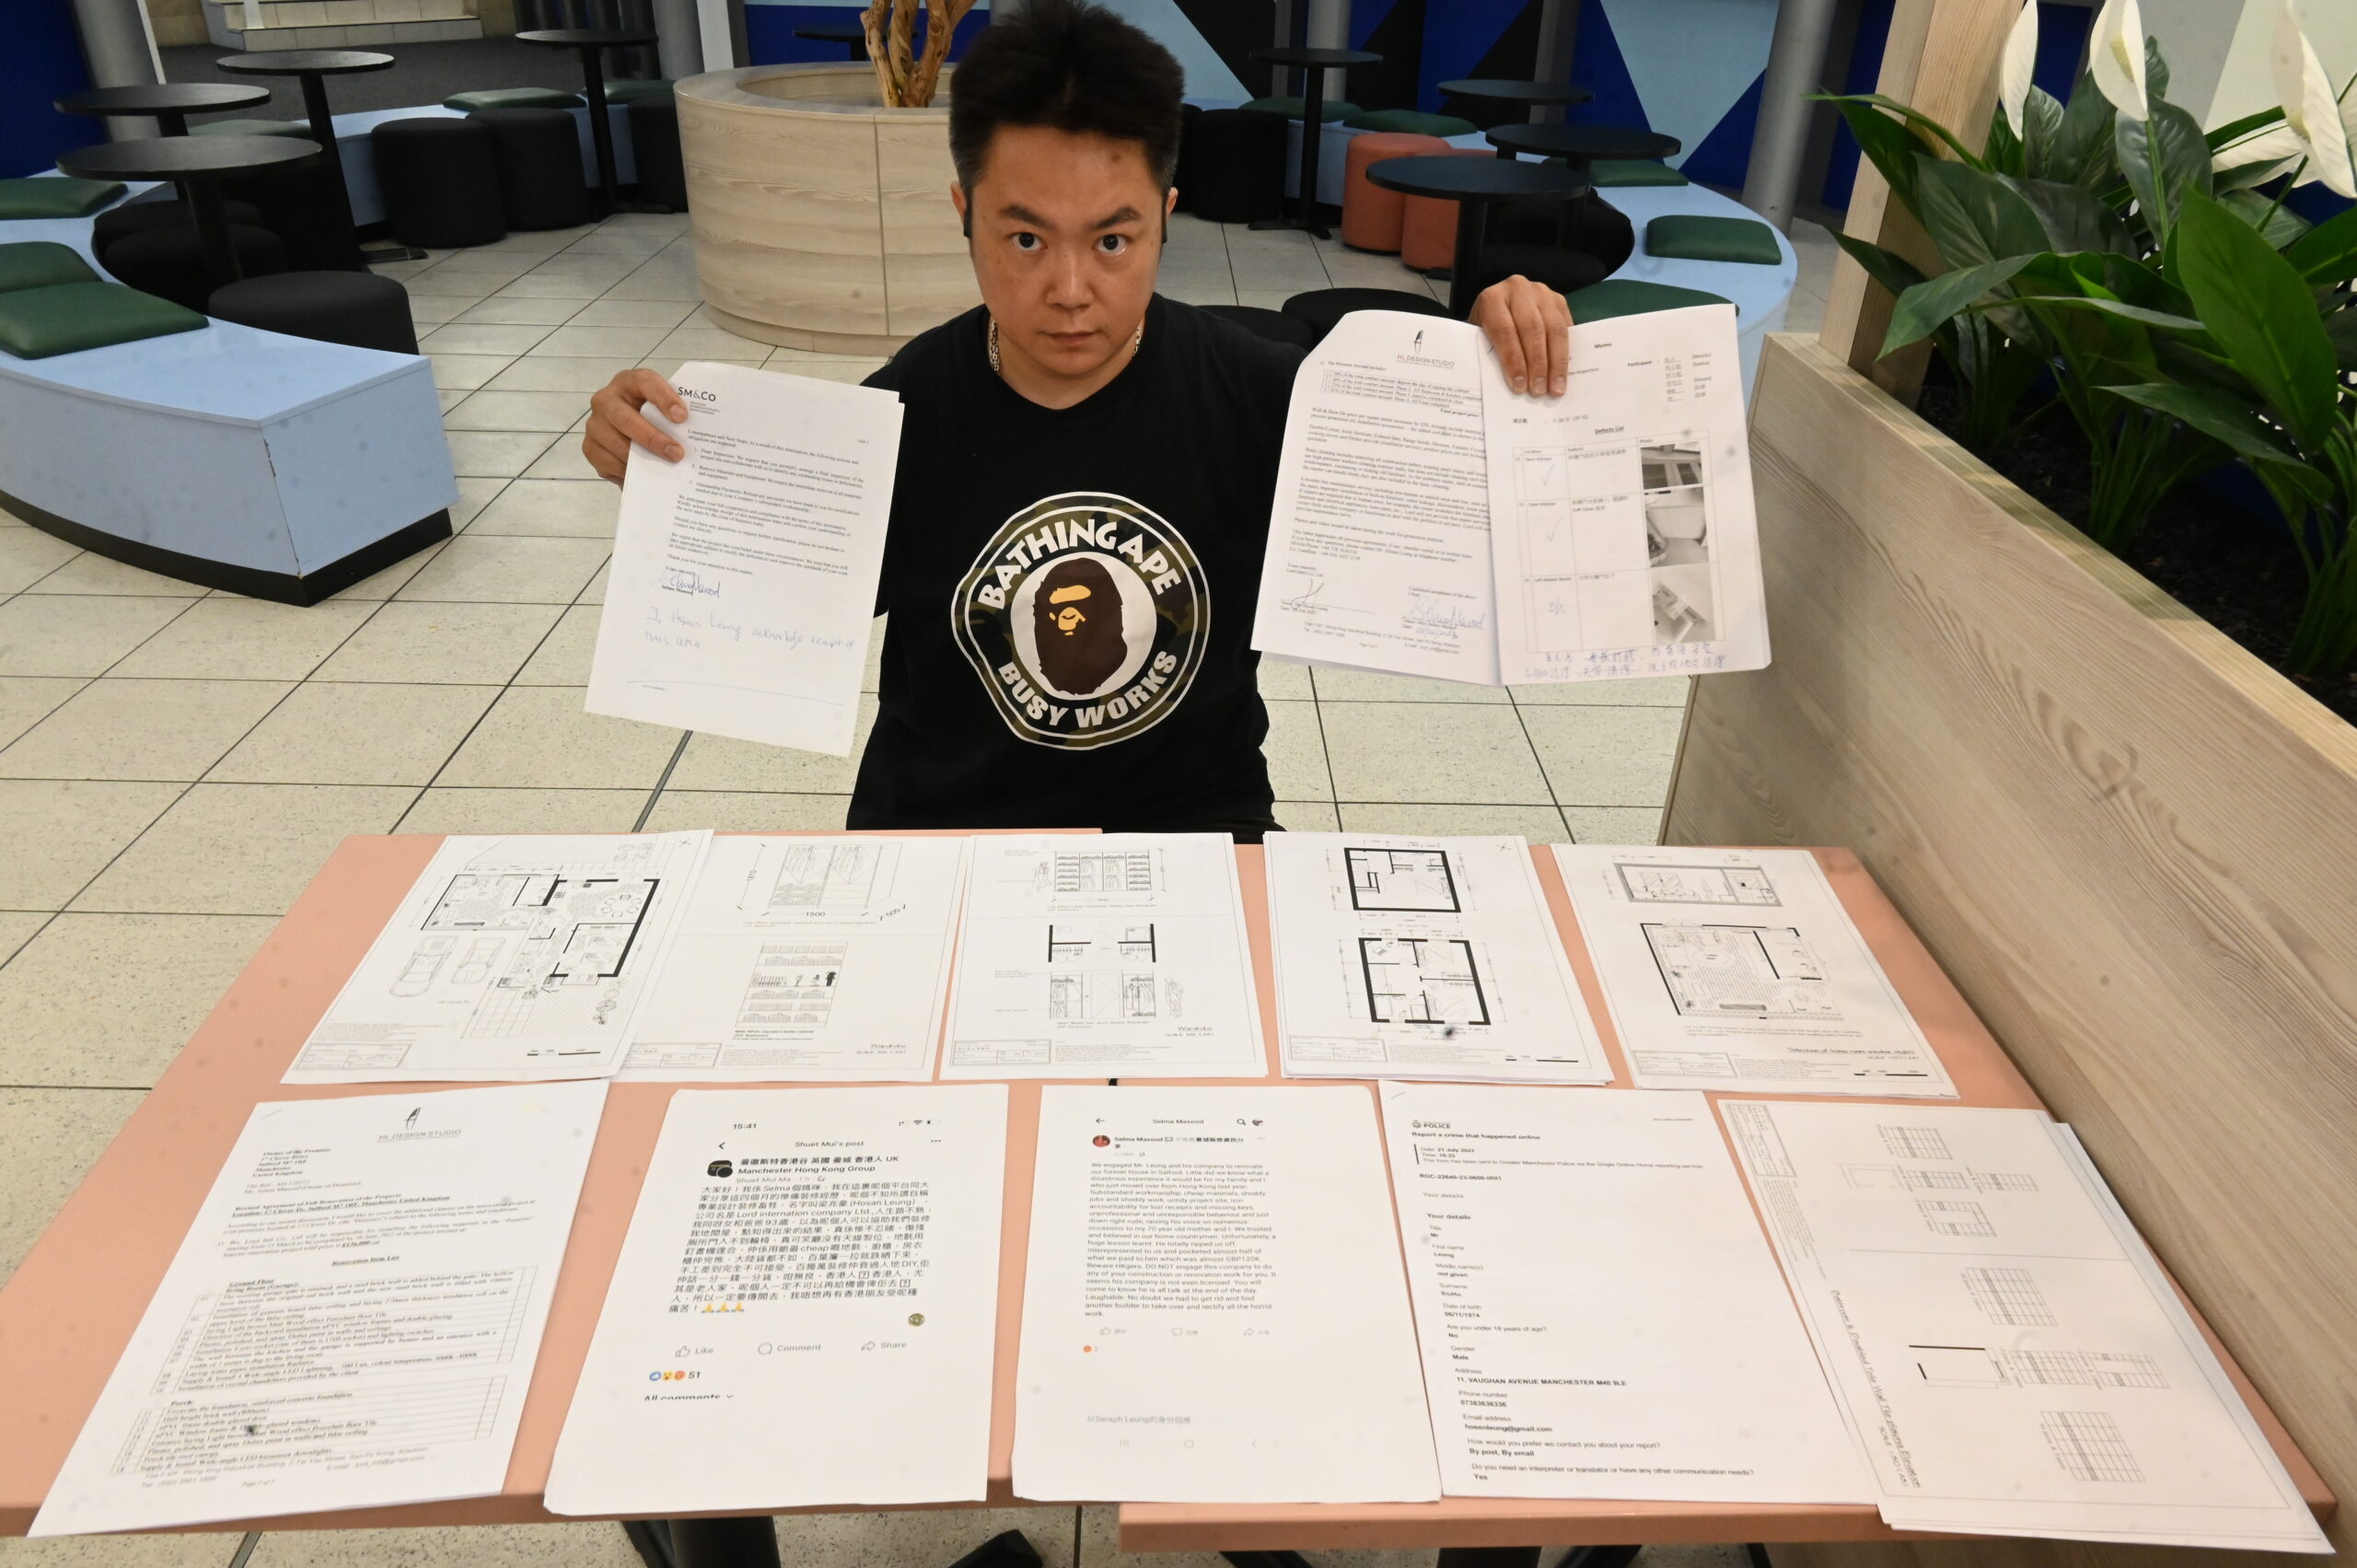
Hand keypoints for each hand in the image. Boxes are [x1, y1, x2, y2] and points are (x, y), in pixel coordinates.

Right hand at [583, 369, 687, 484]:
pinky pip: (606, 461)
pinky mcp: (589, 446)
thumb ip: (674, 416)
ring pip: (615, 442)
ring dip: (641, 458)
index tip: (682, 416)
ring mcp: (595, 423)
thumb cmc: (653, 417)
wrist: (628, 431)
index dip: (663, 397)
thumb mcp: (662, 409)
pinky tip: (643, 475)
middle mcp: (606, 399)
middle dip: (652, 438)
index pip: (645, 382)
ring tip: (664, 469)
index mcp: (629, 382)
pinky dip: (625, 470)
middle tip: (677, 453)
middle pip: (625, 418)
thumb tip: (698, 441)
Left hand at [1470, 274, 1573, 396]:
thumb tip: (1511, 385)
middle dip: (1537, 364)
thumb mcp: (1480, 340)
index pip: (1504, 330)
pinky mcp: (1558, 299)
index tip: (1519, 386)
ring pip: (1554, 328)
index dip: (1513, 360)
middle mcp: (1517, 289)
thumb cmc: (1485, 330)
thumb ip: (1490, 356)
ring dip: (1556, 362)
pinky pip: (1566, 328)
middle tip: (1539, 391)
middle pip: (1532, 329)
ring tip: (1555, 388)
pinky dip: (1566, 353)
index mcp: (1492, 299)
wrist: (1500, 308)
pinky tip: (1564, 373)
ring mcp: (1540, 292)